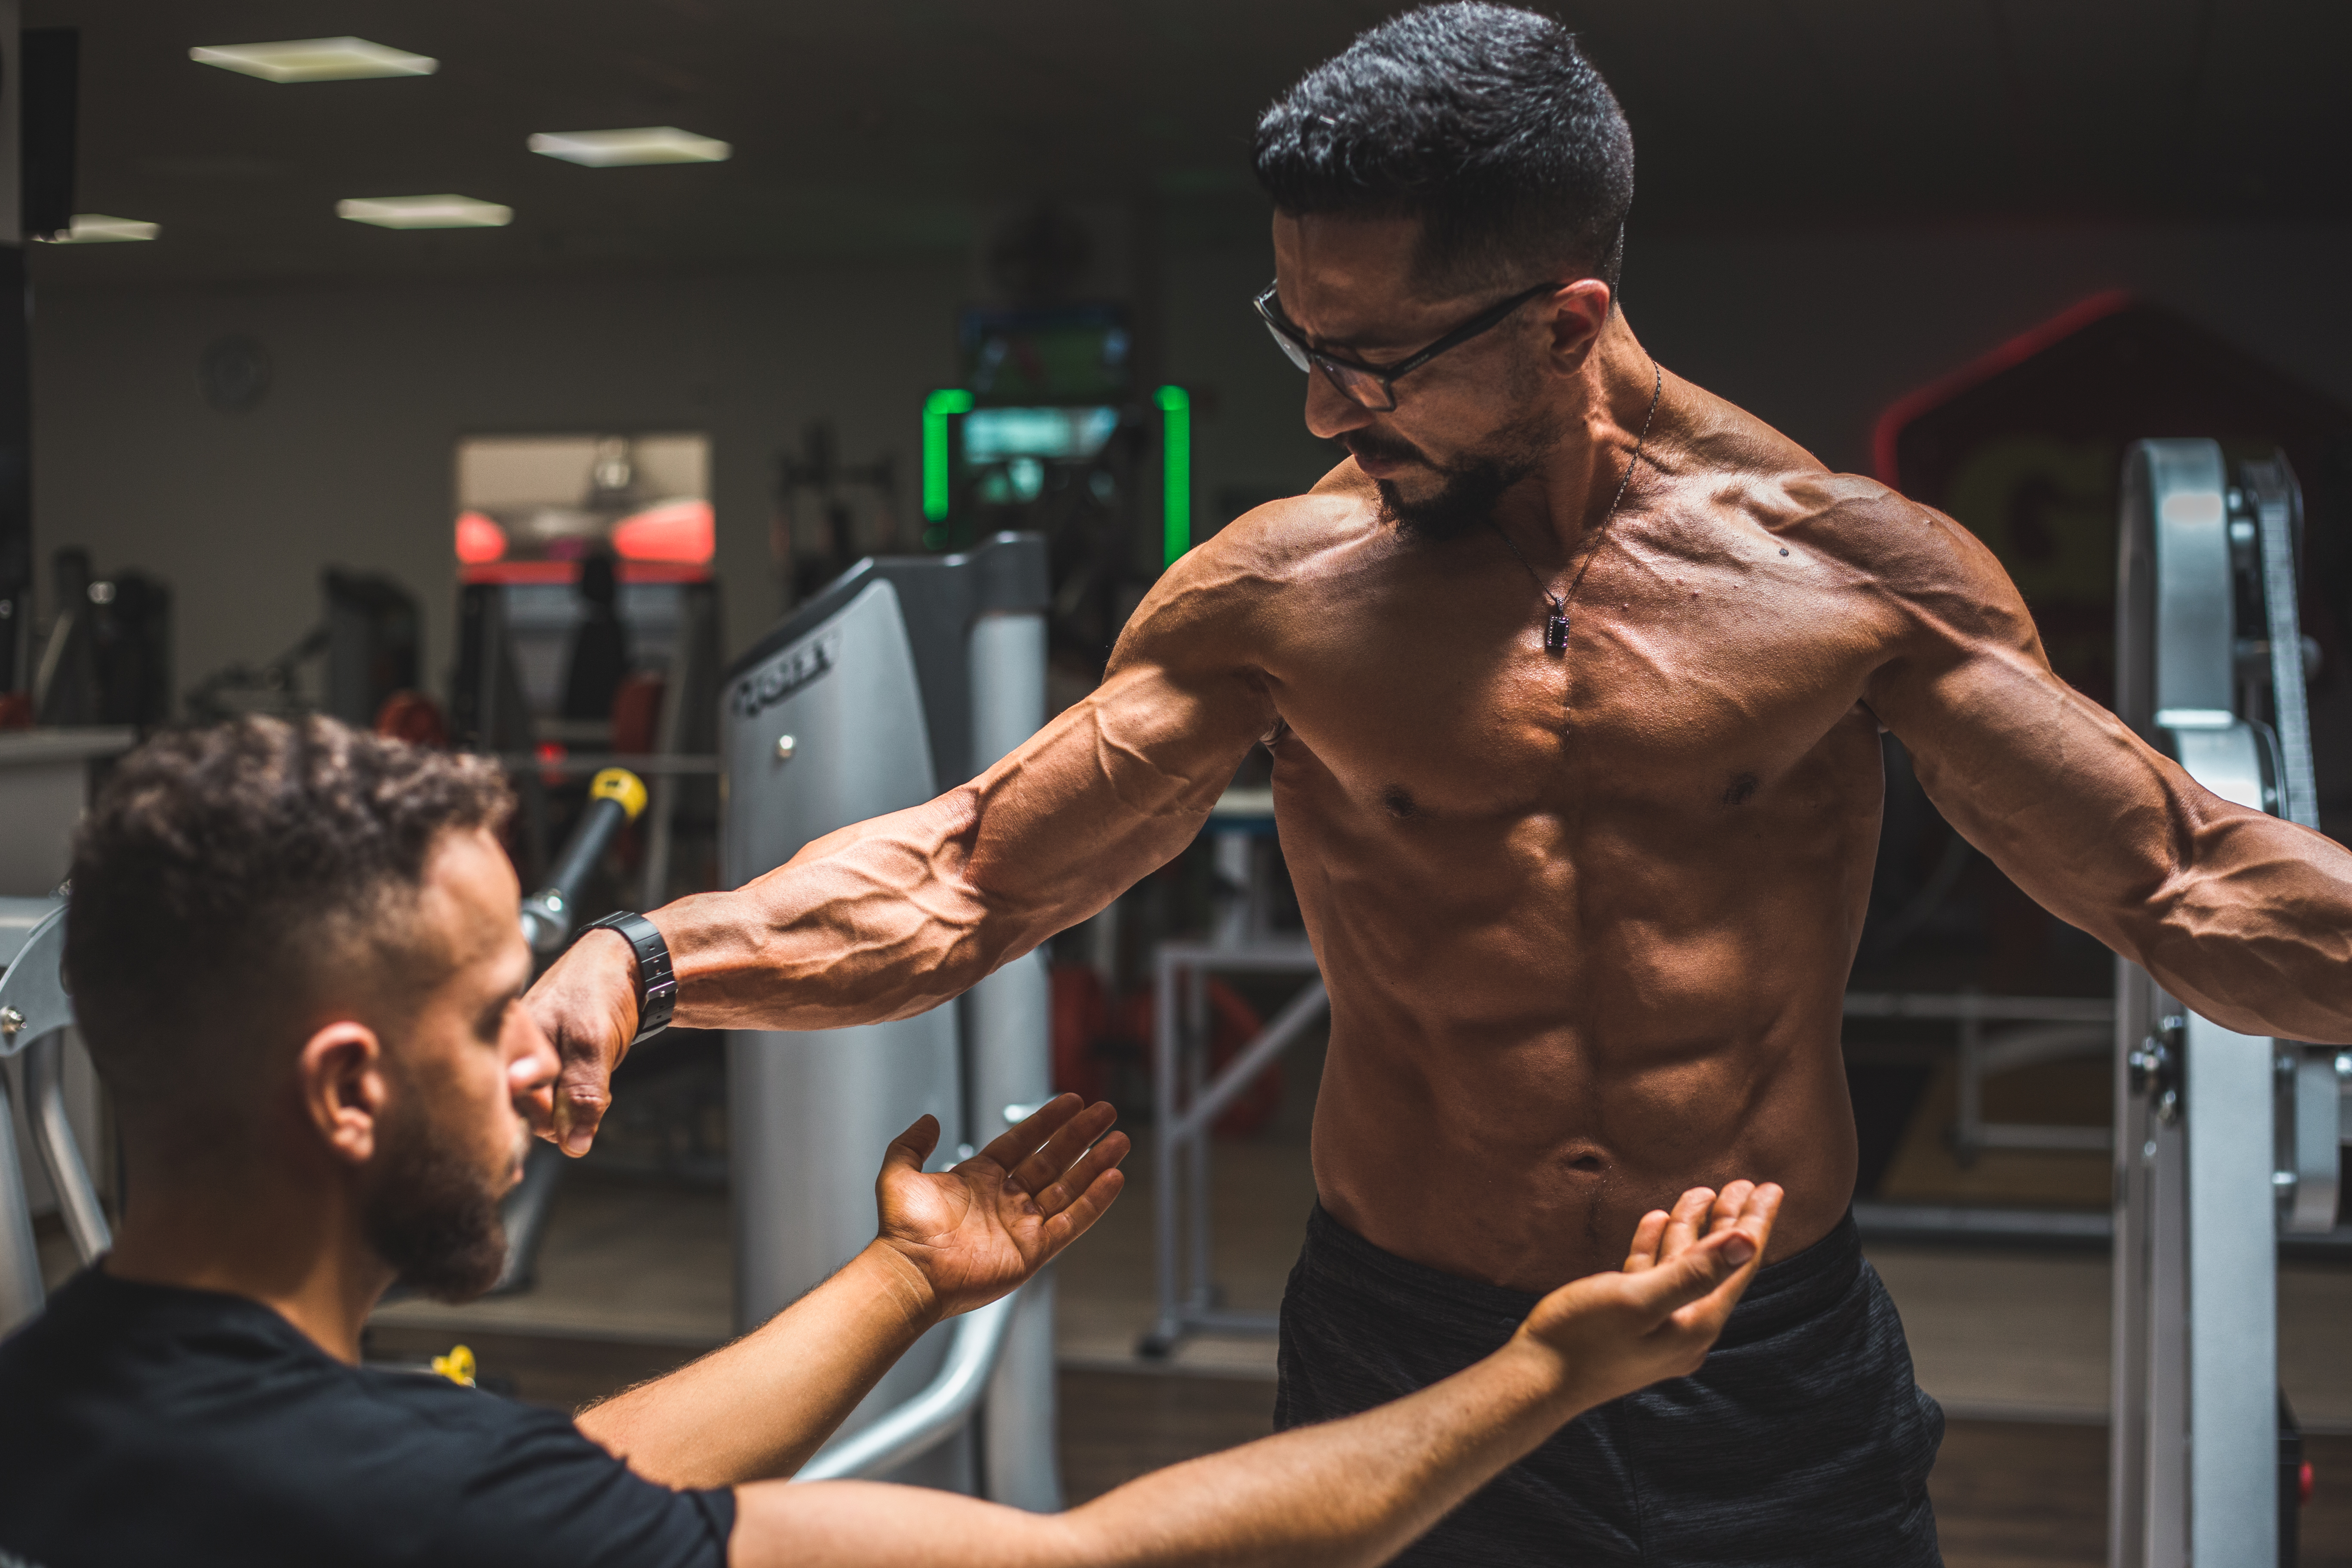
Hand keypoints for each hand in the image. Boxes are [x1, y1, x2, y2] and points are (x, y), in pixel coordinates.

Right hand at [522, 927, 639, 1154]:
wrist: (626, 965)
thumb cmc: (599, 990)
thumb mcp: (591, 1041)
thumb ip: (581, 1094)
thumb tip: (574, 1145)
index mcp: (505, 1047)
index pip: (512, 1112)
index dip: (549, 1116)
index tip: (576, 1095)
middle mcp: (509, 1058)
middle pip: (528, 1117)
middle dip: (565, 1112)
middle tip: (591, 1078)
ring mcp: (527, 1063)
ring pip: (546, 1111)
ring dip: (575, 1103)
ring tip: (594, 1069)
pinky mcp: (547, 1067)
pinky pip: (557, 1098)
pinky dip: (579, 1094)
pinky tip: (592, 1071)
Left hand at [871, 1094, 1129, 1320]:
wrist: (911, 1273)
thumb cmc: (902, 1231)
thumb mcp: (898, 1174)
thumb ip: (911, 1144)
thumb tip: (930, 1120)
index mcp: (979, 1179)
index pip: (1022, 1142)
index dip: (1047, 1121)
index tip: (1073, 1101)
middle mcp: (1005, 1200)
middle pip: (1052, 1160)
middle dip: (1080, 1136)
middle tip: (1106, 1112)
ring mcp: (1022, 1225)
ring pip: (1068, 1188)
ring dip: (1095, 1164)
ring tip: (1120, 1140)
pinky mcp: (1034, 1251)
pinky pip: (1071, 1222)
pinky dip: (1094, 1201)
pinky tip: (1113, 1178)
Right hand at [1515, 1181, 1781, 1413]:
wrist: (1536, 1380)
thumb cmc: (1583, 1340)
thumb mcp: (1639, 1299)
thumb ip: (1695, 1271)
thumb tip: (1748, 1244)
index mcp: (1696, 1324)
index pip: (1739, 1265)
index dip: (1756, 1223)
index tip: (1771, 1187)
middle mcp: (1685, 1328)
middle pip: (1716, 1264)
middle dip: (1729, 1221)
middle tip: (1740, 1182)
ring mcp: (1658, 1326)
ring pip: (1683, 1265)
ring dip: (1690, 1228)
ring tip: (1700, 1192)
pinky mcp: (1631, 1322)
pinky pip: (1654, 1275)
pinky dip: (1657, 1246)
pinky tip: (1656, 1220)